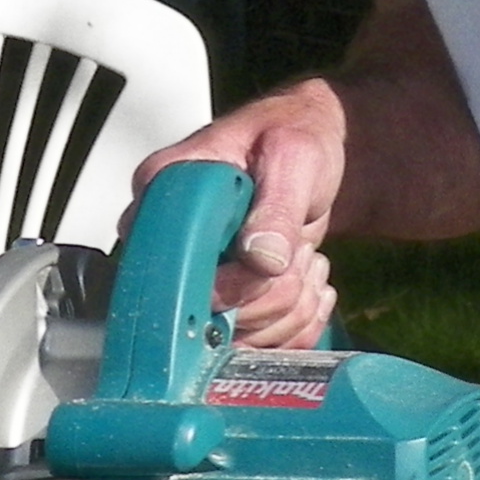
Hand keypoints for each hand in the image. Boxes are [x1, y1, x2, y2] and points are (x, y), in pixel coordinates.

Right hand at [131, 89, 343, 346]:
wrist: (313, 152)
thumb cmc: (295, 136)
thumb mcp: (293, 156)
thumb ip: (276, 206)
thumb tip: (259, 258)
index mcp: (165, 187)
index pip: (167, 261)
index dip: (223, 280)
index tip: (266, 266)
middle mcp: (168, 235)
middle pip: (205, 310)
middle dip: (270, 294)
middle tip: (297, 249)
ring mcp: (193, 272)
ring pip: (235, 335)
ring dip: (290, 306)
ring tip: (303, 257)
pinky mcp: (220, 298)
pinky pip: (258, 343)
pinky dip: (297, 322)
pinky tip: (308, 282)